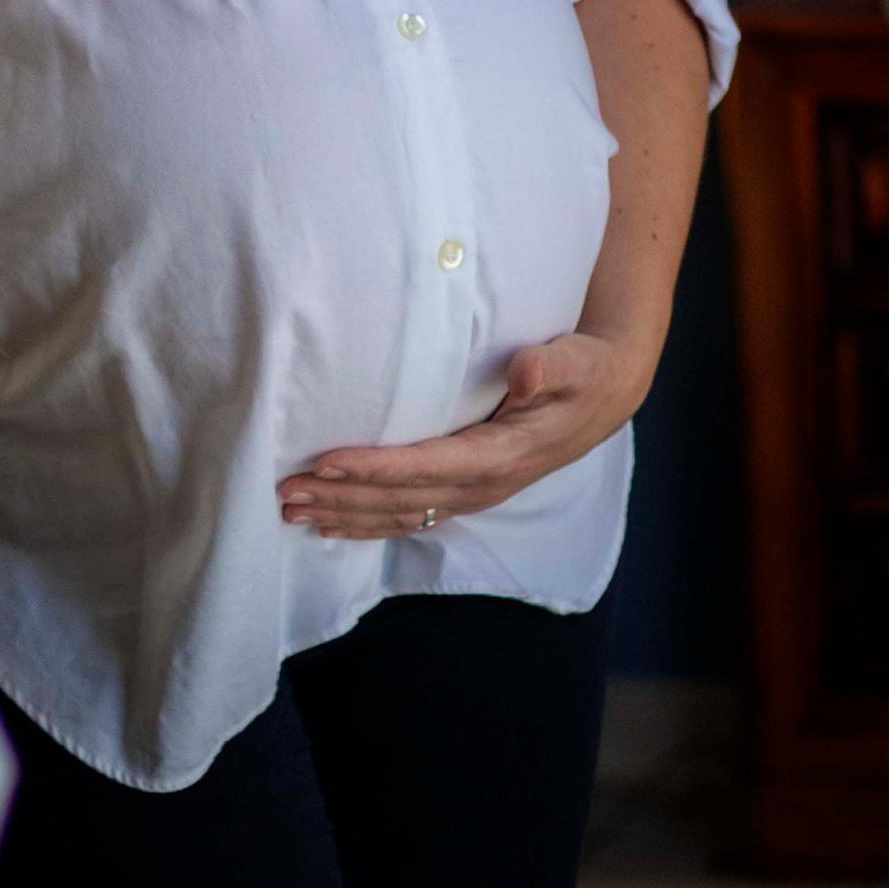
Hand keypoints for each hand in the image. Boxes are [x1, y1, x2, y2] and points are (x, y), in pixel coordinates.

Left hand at [277, 324, 659, 540]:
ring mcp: (471, 495)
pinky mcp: (463, 493)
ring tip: (290, 511)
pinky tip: (330, 524)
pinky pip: (408, 516)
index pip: (426, 466)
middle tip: (287, 491)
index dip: (375, 468)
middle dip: (341, 497)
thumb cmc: (583, 374)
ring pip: (397, 514)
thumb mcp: (577, 363)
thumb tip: (526, 370)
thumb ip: (550, 367)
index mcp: (501, 456)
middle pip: (400, 498)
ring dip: (343, 514)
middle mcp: (481, 485)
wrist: (602, 399)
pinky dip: (366, 523)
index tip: (327, 463)